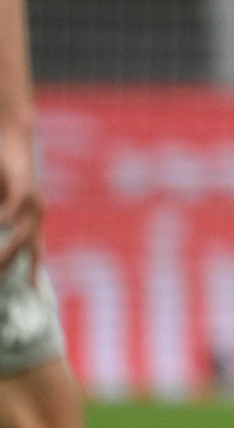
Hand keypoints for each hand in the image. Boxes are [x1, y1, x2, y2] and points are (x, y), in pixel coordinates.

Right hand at [0, 131, 41, 271]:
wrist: (13, 136)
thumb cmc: (4, 168)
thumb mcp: (2, 197)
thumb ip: (3, 215)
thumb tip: (4, 224)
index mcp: (32, 217)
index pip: (35, 249)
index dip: (34, 270)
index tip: (35, 291)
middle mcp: (36, 213)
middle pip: (28, 248)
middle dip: (14, 267)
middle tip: (2, 283)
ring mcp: (31, 202)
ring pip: (20, 235)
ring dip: (7, 253)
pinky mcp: (23, 189)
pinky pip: (11, 210)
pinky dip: (4, 220)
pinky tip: (1, 225)